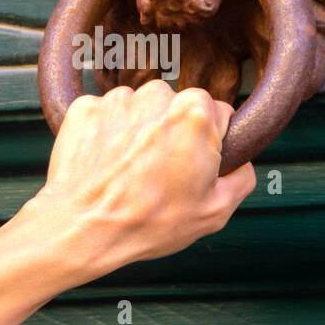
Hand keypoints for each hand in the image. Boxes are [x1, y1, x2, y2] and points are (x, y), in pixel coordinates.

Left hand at [24, 80, 255, 281]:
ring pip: (141, 111)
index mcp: (196, 114)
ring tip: (129, 173)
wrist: (82, 228)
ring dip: (139, 134)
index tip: (195, 165)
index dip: (211, 143)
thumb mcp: (214, 212)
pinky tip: (106, 166)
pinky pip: (107, 116)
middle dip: (174, 135)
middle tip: (161, 175)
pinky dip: (107, 136)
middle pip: (177, 109)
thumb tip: (241, 163)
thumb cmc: (147, 221)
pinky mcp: (86, 107)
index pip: (219, 114)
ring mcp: (118, 99)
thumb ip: (241, 178)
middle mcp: (158, 96)